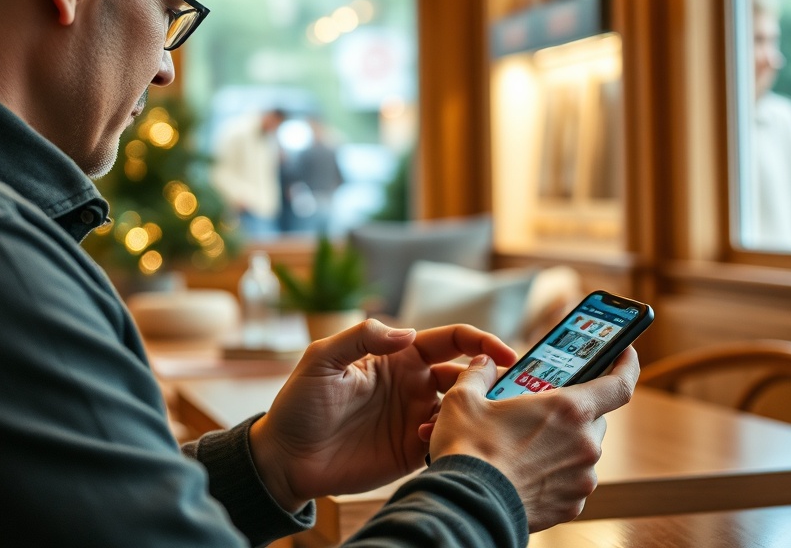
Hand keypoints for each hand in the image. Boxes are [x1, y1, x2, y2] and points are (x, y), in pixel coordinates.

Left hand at [248, 319, 516, 510]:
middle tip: (503, 390)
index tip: (505, 352)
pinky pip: (446, 441)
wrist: (285, 457)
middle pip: (467, 374)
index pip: (452, 340)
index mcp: (400, 356)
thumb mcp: (323, 359)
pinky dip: (452, 438)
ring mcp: (415, 417)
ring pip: (463, 409)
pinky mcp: (412, 450)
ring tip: (469, 417)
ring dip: (474, 410)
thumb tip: (407, 332)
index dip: (481, 341)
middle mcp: (415, 384)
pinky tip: (437, 439)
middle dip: (490, 377)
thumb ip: (363, 336)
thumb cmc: (300, 402)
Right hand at [426, 347, 638, 532]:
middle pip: (594, 418)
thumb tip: (483, 363)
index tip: (625, 353)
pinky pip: (572, 480)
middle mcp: (584, 444)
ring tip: (527, 444)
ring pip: (583, 451)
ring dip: (563, 443)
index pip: (619, 384)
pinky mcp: (572, 506)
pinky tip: (528, 471)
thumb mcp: (464, 399)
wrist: (468, 508)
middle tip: (545, 409)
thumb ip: (479, 374)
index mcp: (568, 410)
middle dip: (573, 411)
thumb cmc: (469, 451)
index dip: (626, 365)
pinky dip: (557, 473)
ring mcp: (582, 478)